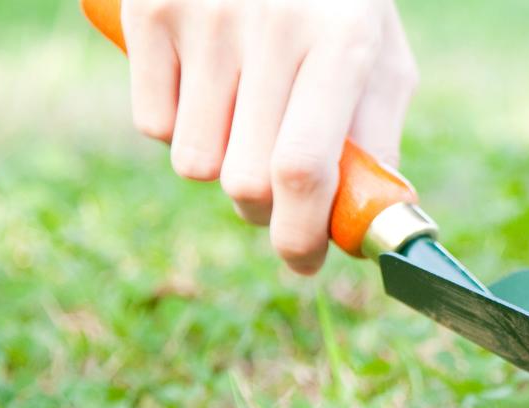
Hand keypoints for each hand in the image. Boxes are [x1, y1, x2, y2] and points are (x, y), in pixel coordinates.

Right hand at [122, 0, 416, 274]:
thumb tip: (364, 227)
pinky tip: (203, 85)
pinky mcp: (149, 10)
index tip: (304, 260)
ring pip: (193, 162)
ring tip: (243, 120)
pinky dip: (175, 126)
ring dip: (219, 165)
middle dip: (263, 210)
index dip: (300, 234)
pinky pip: (151, 125)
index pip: (304, 167)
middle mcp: (273, 26)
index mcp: (343, 42)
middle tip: (277, 194)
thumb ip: (376, 138)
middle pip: (244, 180)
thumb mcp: (379, 53)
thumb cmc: (334, 1)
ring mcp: (205, 16)